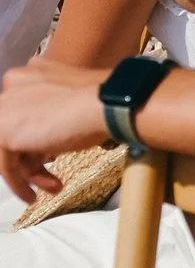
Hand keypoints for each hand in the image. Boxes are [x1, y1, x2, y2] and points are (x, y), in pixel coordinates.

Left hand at [0, 55, 111, 202]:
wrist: (110, 102)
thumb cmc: (104, 100)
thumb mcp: (73, 99)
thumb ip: (53, 110)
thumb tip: (47, 140)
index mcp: (28, 73)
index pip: (23, 114)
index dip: (36, 138)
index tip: (50, 155)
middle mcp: (11, 85)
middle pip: (15, 132)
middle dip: (33, 158)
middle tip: (51, 174)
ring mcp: (5, 107)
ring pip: (9, 149)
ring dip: (30, 173)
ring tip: (51, 186)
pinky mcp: (3, 131)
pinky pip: (6, 165)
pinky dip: (18, 183)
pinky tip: (32, 194)